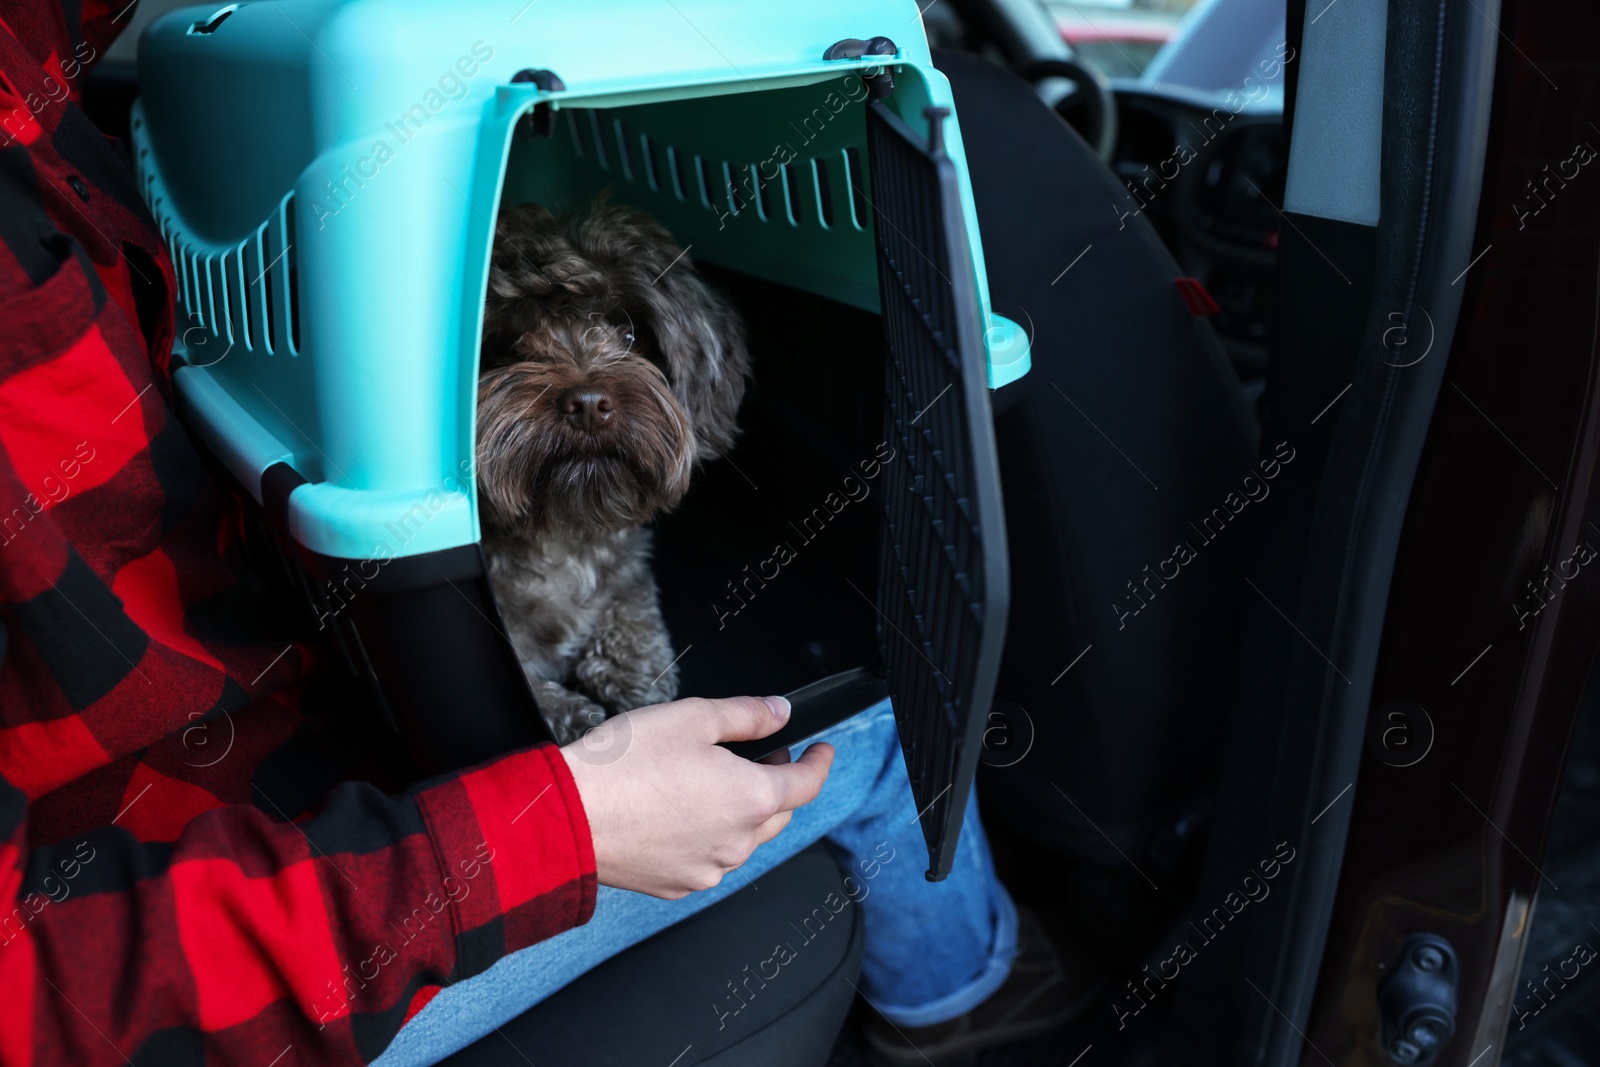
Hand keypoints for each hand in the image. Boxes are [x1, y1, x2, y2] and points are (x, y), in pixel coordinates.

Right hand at [559, 695, 833, 898]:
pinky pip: (708, 859)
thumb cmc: (623, 766)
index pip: (806, 784)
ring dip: (742, 812)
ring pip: (743, 840)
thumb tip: (780, 712)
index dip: (820, 762)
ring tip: (713, 782)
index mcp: (751, 799)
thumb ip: (747, 715)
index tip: (822, 750)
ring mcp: (707, 869)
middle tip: (763, 756)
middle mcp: (737, 843)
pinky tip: (681, 813)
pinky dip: (708, 836)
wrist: (568, 818)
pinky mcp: (676, 885)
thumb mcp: (693, 718)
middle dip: (778, 784)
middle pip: (778, 814)